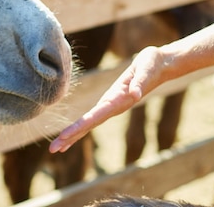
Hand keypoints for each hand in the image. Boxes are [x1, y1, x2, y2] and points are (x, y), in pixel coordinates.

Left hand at [49, 46, 167, 152]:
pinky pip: (93, 117)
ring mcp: (112, 106)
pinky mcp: (112, 101)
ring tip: (58, 146)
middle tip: (53, 149)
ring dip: (73, 135)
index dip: (78, 127)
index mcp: (118, 101)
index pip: (94, 117)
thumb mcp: (146, 70)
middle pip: (88, 125)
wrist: (160, 65)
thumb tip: (134, 94)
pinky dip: (81, 126)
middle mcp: (113, 107)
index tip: (64, 137)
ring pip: (89, 123)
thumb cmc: (151, 65)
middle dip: (70, 137)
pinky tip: (73, 134)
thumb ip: (140, 83)